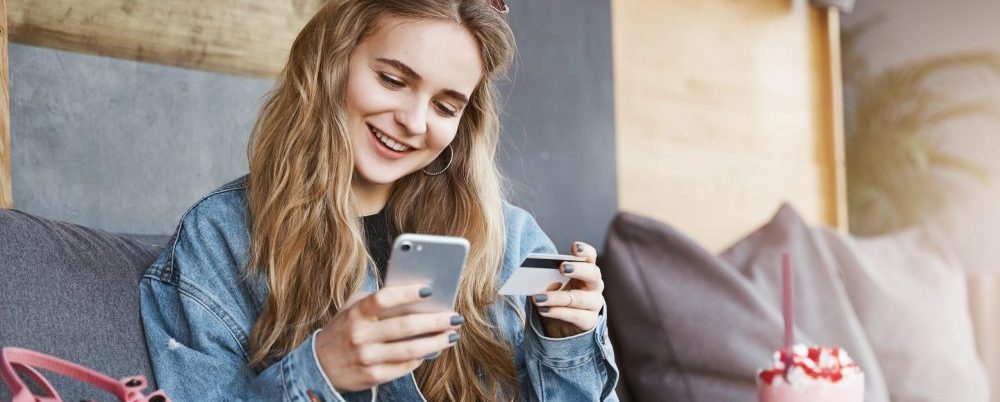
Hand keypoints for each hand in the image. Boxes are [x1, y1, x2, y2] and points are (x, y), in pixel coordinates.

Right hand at [314, 284, 462, 391]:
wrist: (320, 365)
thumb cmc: (345, 329)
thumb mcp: (352, 308)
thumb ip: (377, 299)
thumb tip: (415, 294)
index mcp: (356, 313)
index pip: (383, 298)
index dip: (407, 293)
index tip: (430, 289)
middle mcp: (360, 335)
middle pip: (404, 326)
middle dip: (434, 322)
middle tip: (454, 317)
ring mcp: (366, 358)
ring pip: (409, 349)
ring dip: (435, 342)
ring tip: (452, 335)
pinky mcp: (372, 376)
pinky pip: (404, 366)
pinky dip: (421, 358)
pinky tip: (433, 350)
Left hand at [532, 242, 604, 337]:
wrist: (560, 329)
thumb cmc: (555, 300)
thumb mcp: (549, 287)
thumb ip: (545, 280)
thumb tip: (533, 276)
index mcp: (586, 271)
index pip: (591, 257)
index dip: (585, 251)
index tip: (574, 246)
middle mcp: (595, 286)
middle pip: (592, 274)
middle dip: (578, 269)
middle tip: (561, 267)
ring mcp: (594, 304)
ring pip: (578, 298)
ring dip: (556, 297)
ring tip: (537, 297)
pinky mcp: (589, 321)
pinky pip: (575, 316)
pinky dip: (557, 312)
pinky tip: (543, 310)